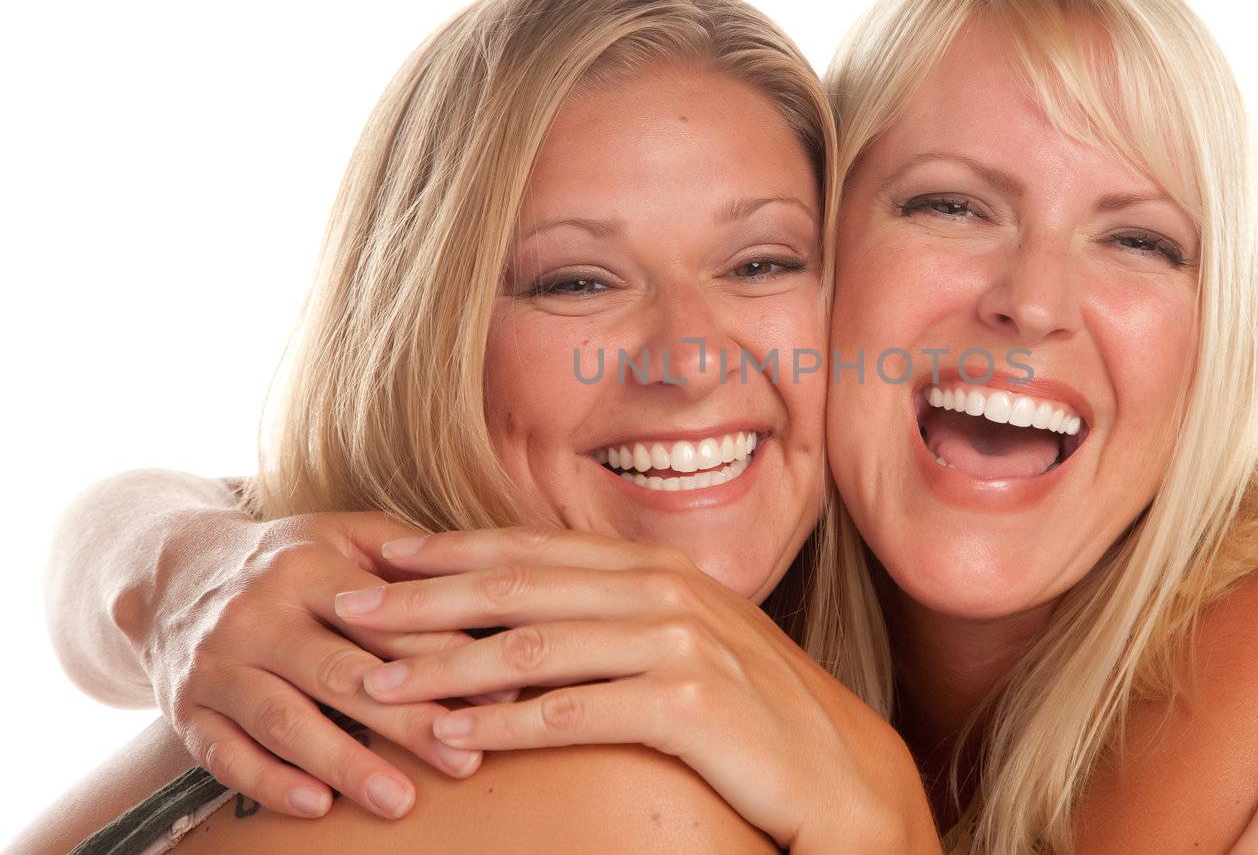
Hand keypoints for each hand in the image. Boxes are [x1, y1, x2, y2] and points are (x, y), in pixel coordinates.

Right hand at [132, 509, 484, 819]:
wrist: (173, 574)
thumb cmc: (289, 559)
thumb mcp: (343, 534)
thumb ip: (410, 555)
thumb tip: (490, 584)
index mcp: (306, 568)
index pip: (383, 617)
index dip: (443, 655)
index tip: (496, 693)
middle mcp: (256, 615)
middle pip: (340, 675)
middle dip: (407, 722)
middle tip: (463, 761)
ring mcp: (217, 665)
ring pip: (284, 721)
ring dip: (344, 765)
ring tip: (401, 801)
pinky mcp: (186, 710)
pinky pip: (226, 755)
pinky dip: (270, 784)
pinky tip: (316, 806)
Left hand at [336, 527, 939, 853]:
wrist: (843, 774)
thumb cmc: (756, 717)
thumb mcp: (688, 647)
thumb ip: (617, 622)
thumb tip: (526, 628)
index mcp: (658, 568)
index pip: (533, 549)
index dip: (451, 551)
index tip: (379, 557)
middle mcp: (665, 590)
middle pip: (518, 587)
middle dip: (424, 597)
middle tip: (348, 608)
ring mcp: (680, 640)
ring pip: (533, 647)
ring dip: (445, 667)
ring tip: (377, 684)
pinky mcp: (690, 699)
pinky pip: (577, 710)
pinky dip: (508, 725)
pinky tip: (456, 739)